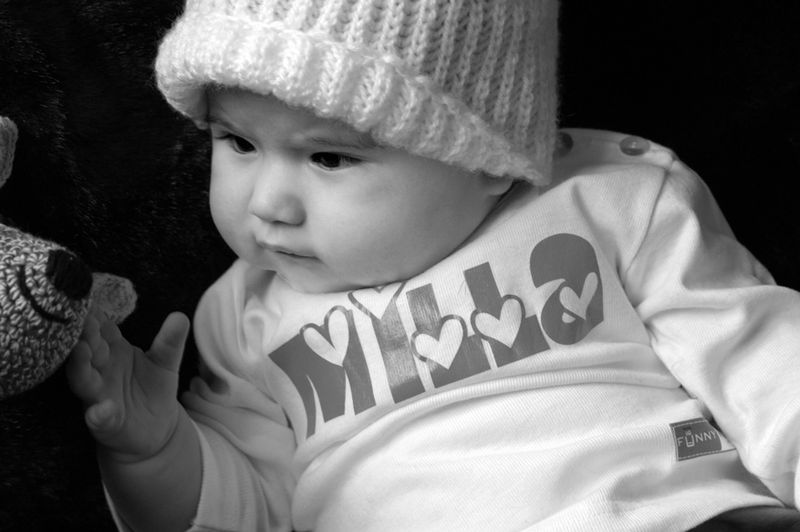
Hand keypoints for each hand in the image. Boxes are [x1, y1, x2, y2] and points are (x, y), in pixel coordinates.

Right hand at [67, 311, 190, 462]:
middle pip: (87, 349)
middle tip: (79, 319)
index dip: (94, 315)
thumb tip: (180, 316)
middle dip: (83, 335)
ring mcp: (99, 396)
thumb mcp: (165, 363)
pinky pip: (99, 418)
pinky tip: (101, 410)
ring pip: (84, 380)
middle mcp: (100, 370)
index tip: (85, 297)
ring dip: (80, 367)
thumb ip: (170, 342)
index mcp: (113, 351)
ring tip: (80, 352)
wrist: (154, 430)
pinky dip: (99, 414)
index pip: (100, 329)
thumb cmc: (153, 389)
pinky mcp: (106, 423)